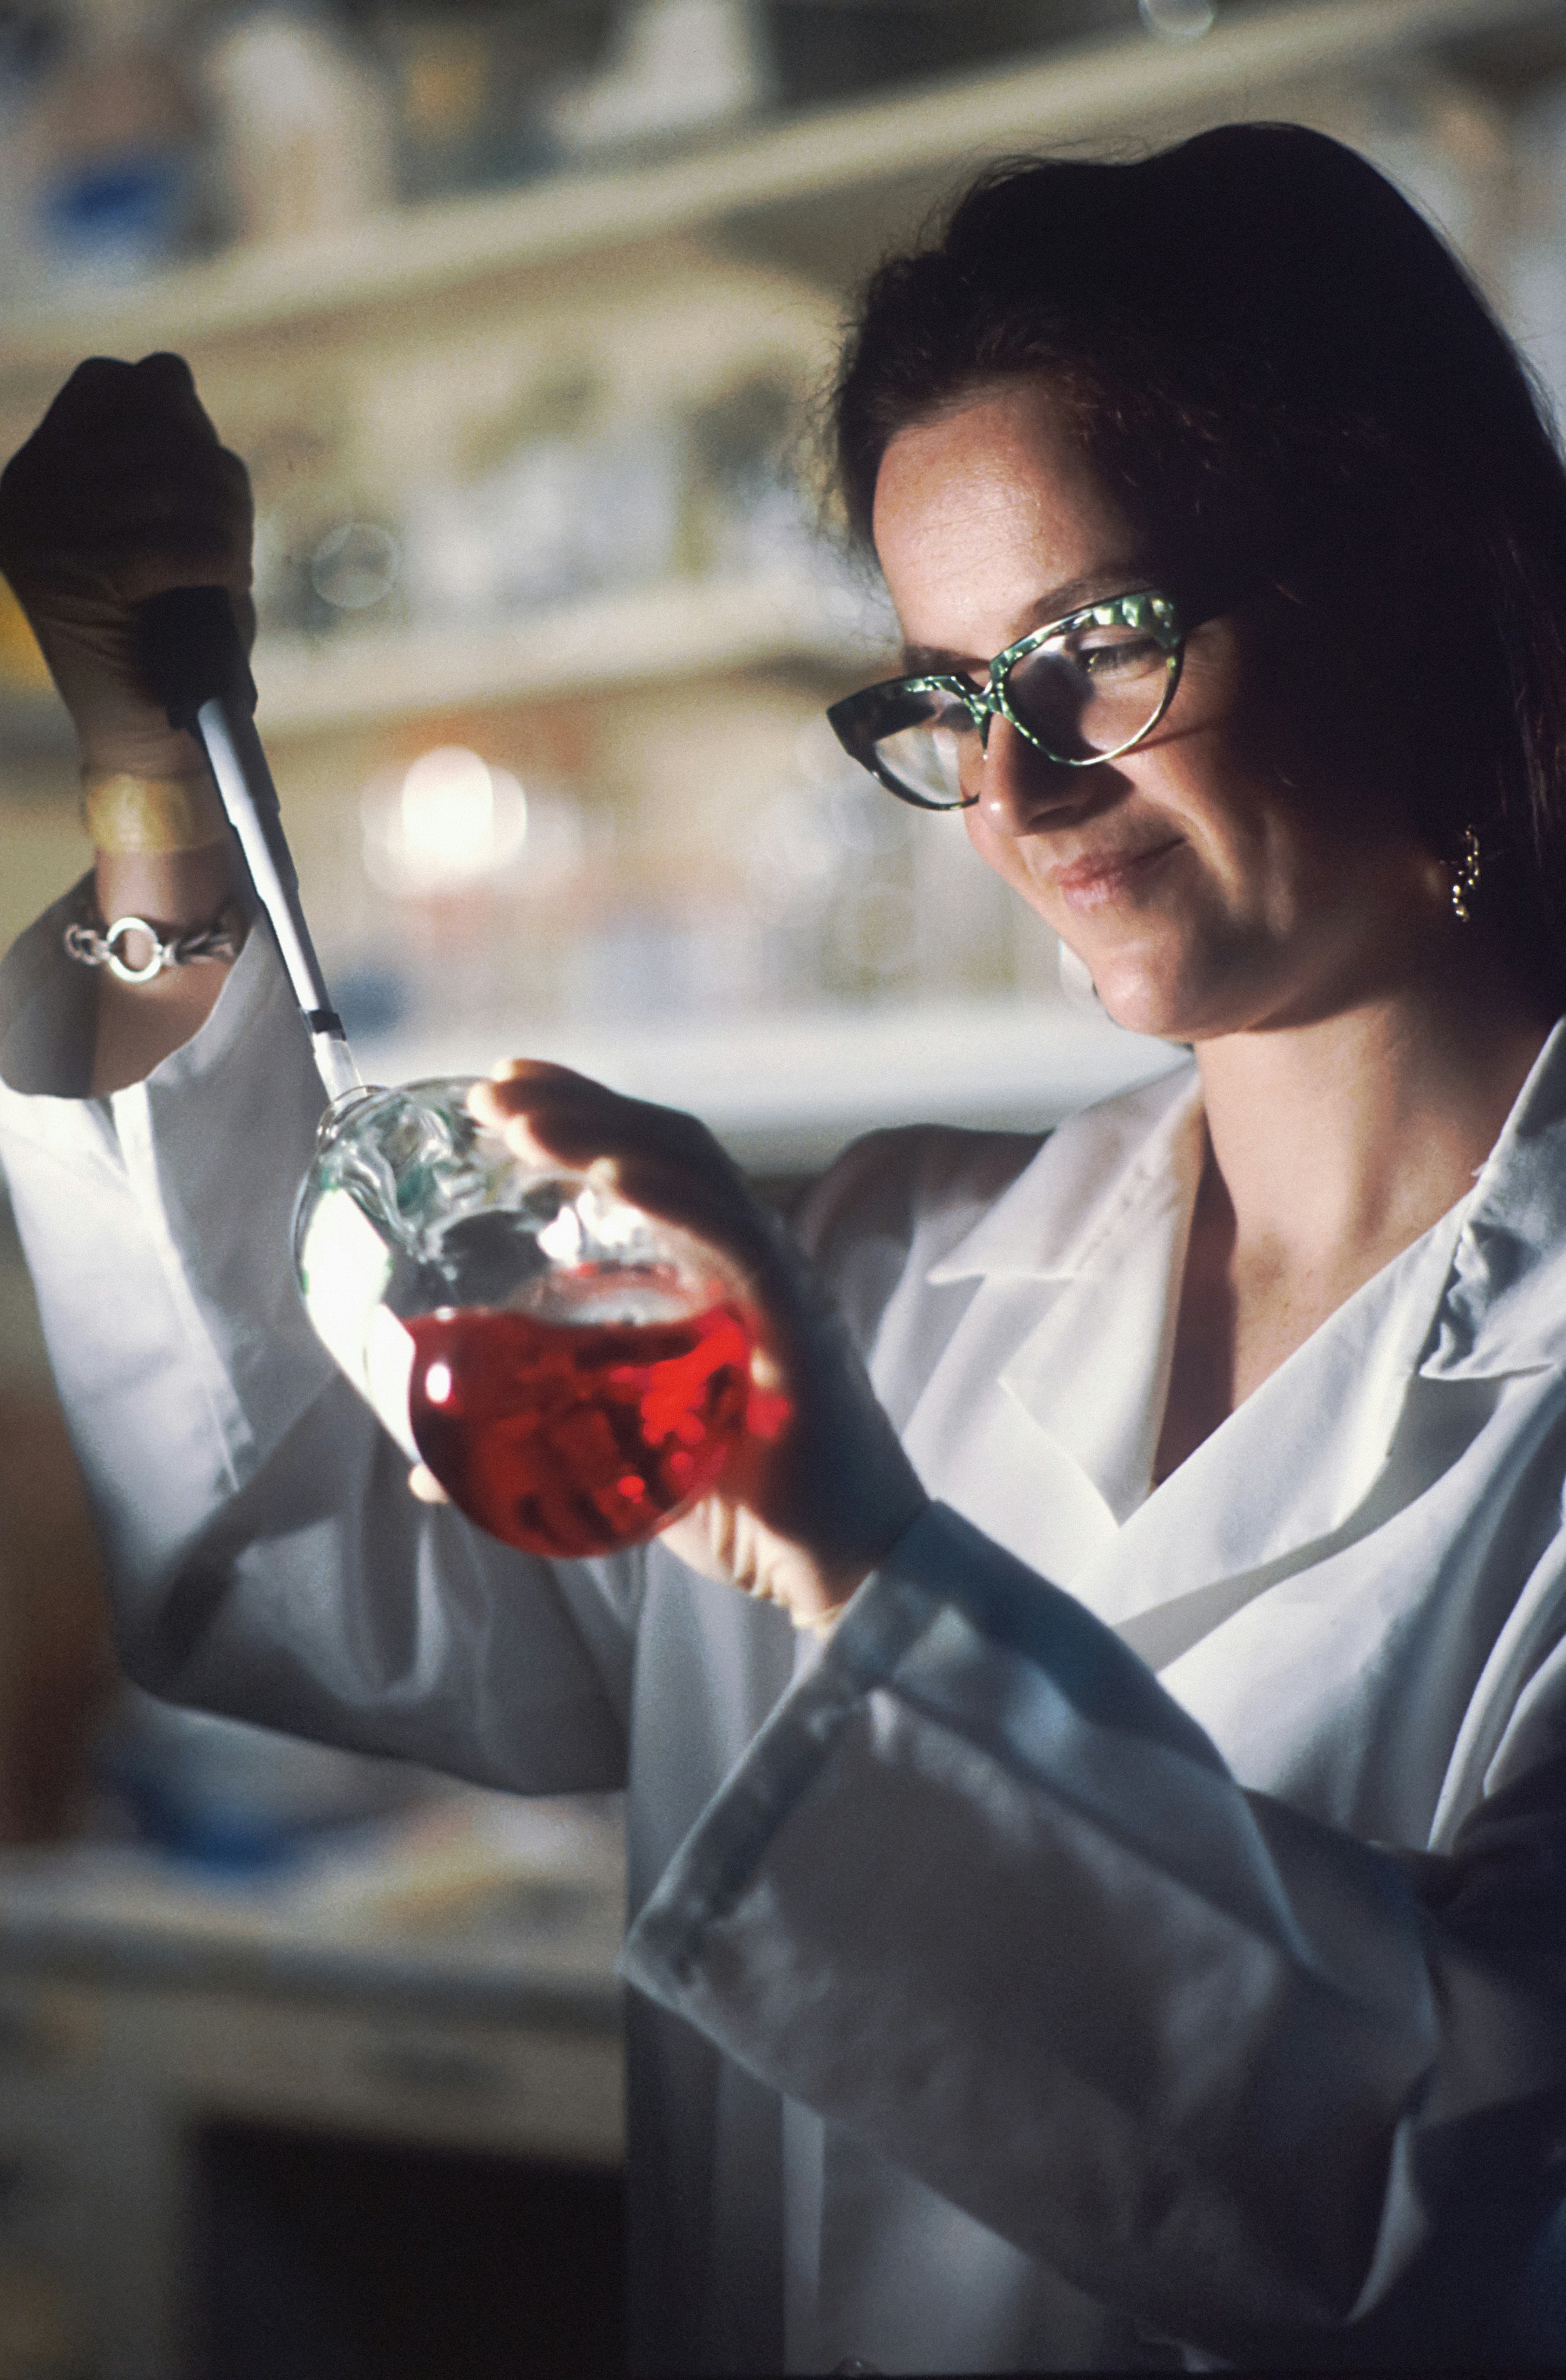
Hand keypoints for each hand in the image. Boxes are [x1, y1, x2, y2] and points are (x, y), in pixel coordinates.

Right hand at [0, 353, 253, 779]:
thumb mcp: (176, 521)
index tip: (203, 485)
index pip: (113, 382)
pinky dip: (217, 562)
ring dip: (224, 525)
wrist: (151, 737)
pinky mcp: (73, 580)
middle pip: (154, 427)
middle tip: (228, 539)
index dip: (180, 418)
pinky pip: (172, 541)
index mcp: (41, 471)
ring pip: (170, 482)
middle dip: (214, 479)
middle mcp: (28, 493)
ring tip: (226, 571)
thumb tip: (170, 372)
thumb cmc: (177, 632)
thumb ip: (170, 447)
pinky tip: (221, 588)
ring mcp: (42, 535)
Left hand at [436, 1061, 928, 1628]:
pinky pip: (737, 1241)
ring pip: (695, 1172)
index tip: (503, 1089)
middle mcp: (747, 1261)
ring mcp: (776, 1285)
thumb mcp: (620, 1465)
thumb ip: (538, 1450)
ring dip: (606, 1132)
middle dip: (577, 1105)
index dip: (580, 1113)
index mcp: (711, 1276)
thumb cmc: (744, 1515)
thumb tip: (427, 1469)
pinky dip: (675, 1199)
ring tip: (525, 1117)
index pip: (649, 1163)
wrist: (841, 1571)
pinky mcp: (796, 1325)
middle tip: (494, 1088)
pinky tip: (614, 1172)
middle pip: (665, 1146)